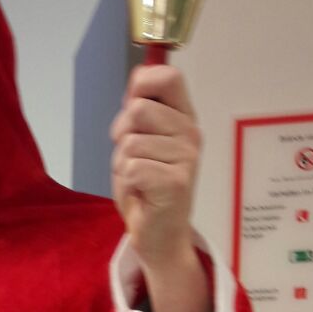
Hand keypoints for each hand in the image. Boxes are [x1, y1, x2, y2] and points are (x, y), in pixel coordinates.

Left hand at [110, 65, 201, 271]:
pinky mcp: (176, 183)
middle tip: (133, 157)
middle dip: (122, 134)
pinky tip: (141, 191)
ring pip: (130, 142)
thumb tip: (138, 78)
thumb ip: (140, 109)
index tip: (133, 104)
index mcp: (183, 117)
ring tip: (138, 177)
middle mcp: (190, 134)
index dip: (142, 84)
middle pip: (138, 110)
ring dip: (123, 162)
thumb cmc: (147, 185)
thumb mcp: (141, 139)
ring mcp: (186, 158)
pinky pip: (132, 167)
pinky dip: (127, 181)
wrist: (159, 234)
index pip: (168, 77)